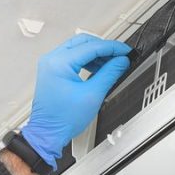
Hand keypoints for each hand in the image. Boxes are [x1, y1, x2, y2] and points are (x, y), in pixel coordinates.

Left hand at [22, 34, 130, 167]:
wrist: (49, 133)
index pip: (91, 47)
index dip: (112, 48)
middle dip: (104, 48)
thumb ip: (110, 73)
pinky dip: (87, 60)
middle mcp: (52, 59)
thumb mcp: (93, 94)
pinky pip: (72, 57)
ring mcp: (51, 64)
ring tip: (111, 64)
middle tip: (120, 55)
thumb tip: (120, 61)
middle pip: (83, 42)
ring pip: (78, 48)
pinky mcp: (53, 70)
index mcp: (59, 63)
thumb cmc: (63, 119)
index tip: (125, 51)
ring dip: (96, 54)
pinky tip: (99, 68)